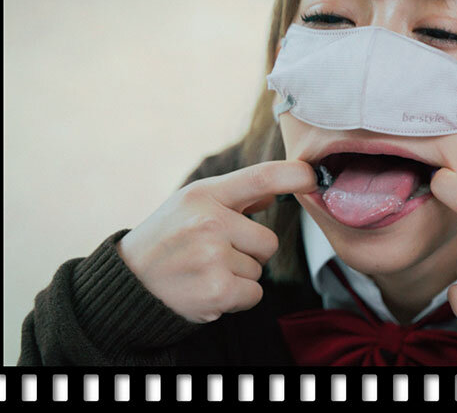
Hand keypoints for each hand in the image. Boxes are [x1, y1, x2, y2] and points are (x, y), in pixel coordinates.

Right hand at [117, 160, 317, 323]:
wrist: (130, 282)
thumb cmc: (169, 237)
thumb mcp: (193, 204)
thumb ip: (236, 197)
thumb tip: (277, 191)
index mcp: (204, 195)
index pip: (260, 177)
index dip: (292, 175)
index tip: (311, 175)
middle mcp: (208, 222)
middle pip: (269, 241)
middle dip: (251, 252)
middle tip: (216, 253)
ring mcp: (212, 257)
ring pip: (259, 269)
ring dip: (239, 275)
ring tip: (204, 270)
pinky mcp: (217, 291)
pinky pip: (254, 293)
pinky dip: (237, 297)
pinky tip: (209, 288)